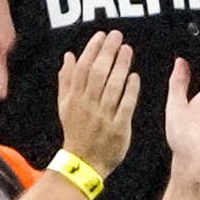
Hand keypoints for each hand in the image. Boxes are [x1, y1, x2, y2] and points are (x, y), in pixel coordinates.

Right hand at [53, 30, 137, 180]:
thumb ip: (67, 80)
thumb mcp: (65, 106)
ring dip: (120, 66)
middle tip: (117, 36)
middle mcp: (87, 106)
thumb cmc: (76, 131)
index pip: (82, 69)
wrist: (83, 163)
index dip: (92, 50)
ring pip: (112, 87)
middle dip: (107, 52)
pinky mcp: (118, 128)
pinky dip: (130, 91)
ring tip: (127, 49)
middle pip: (97, 74)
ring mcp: (103, 117)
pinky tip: (135, 76)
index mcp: (74, 99)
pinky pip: (125, 106)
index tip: (101, 35)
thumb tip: (69, 55)